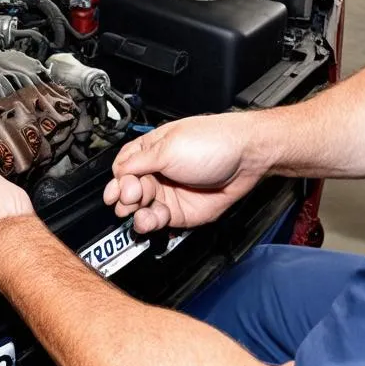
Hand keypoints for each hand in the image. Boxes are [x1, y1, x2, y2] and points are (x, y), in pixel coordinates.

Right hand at [104, 114, 265, 233]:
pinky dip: (152, 223)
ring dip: (137, 214)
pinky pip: (159, 221)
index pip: (122, 170)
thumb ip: (138, 162)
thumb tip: (117, 173)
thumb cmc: (213, 142)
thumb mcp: (167, 147)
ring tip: (141, 213)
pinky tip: (151, 220)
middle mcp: (158, 172)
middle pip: (128, 191)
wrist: (247, 158)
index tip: (119, 190)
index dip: (118, 181)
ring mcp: (170, 193)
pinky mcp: (182, 212)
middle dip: (126, 198)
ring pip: (141, 209)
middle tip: (130, 199)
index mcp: (150, 152)